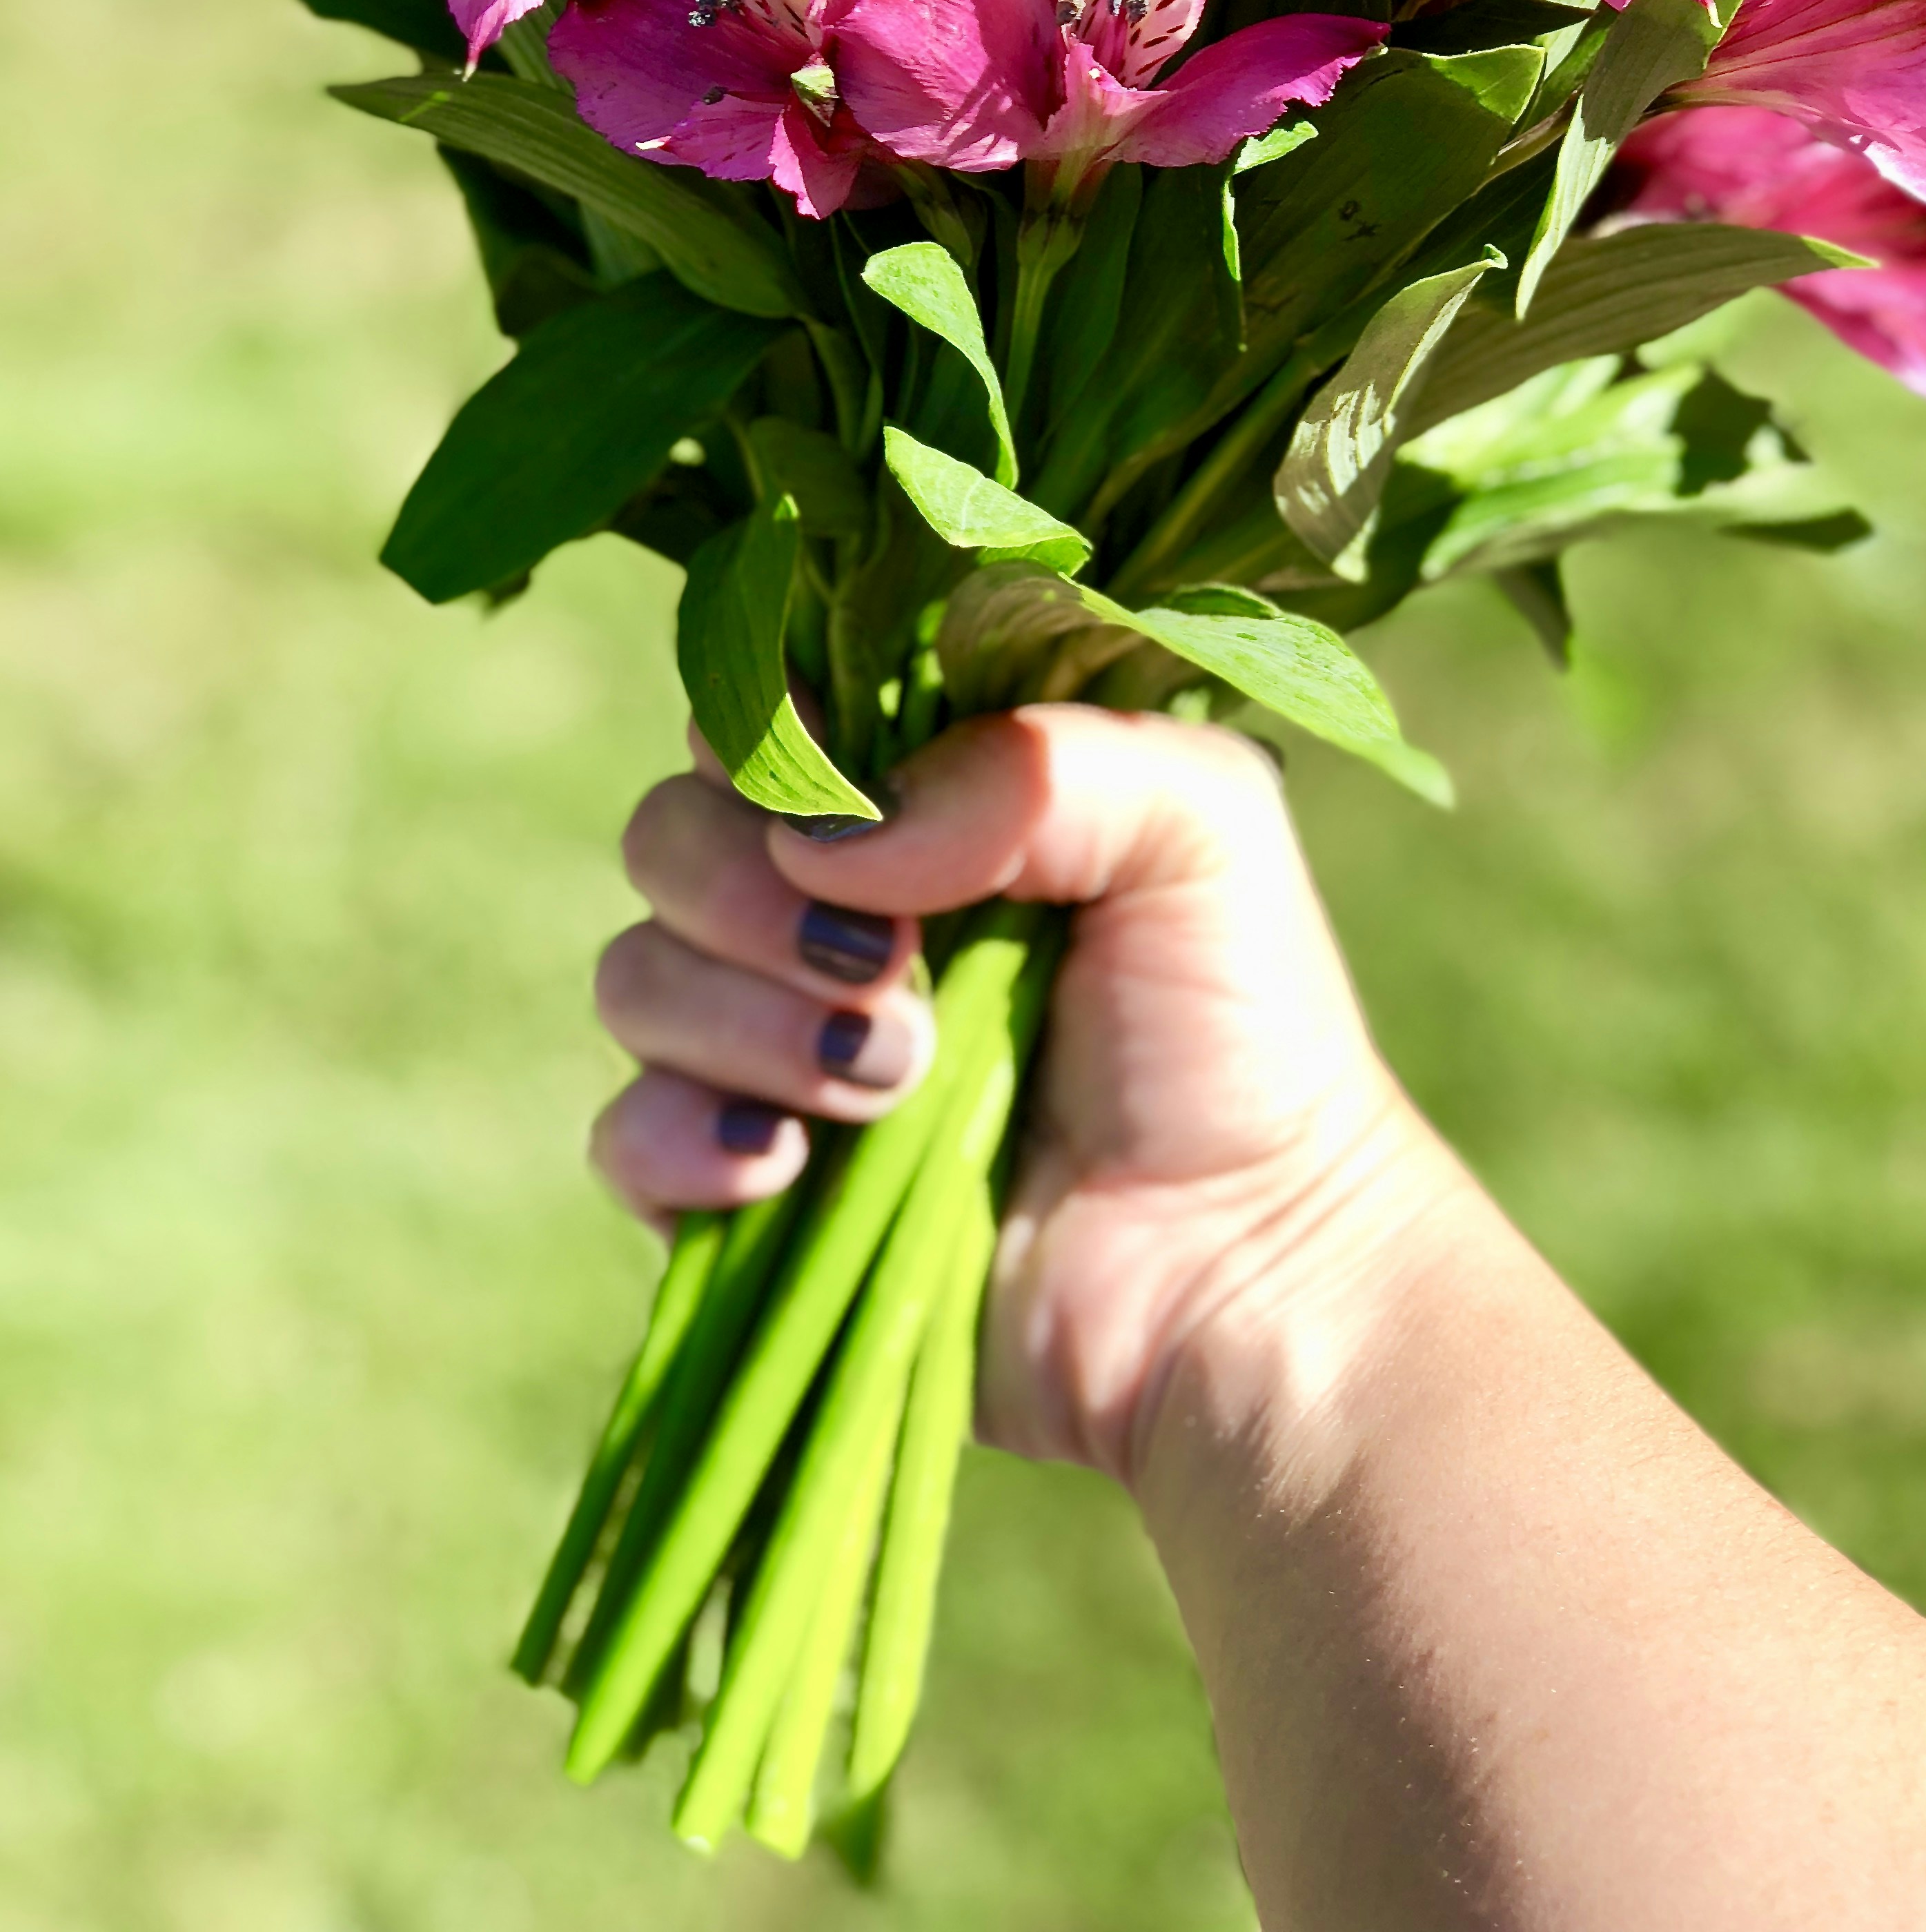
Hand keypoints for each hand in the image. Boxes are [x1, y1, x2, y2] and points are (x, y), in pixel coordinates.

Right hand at [591, 705, 1464, 1483]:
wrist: (1241, 1272)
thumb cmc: (1239, 1032)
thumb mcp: (1199, 824)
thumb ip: (1030, 762)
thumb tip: (831, 840)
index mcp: (913, 803)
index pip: (758, 716)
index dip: (768, 741)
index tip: (839, 797)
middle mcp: (825, 913)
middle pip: (667, 835)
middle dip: (757, 898)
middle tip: (897, 970)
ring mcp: (773, 1054)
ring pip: (636, 978)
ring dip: (751, 1023)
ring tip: (901, 1082)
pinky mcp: (743, 1194)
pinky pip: (622, 1135)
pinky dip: (686, 1137)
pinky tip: (791, 1166)